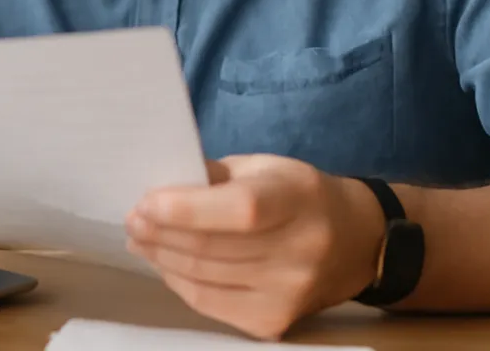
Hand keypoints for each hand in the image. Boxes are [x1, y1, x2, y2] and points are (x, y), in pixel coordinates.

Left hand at [125, 156, 386, 340]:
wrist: (356, 242)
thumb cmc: (299, 195)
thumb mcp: (265, 167)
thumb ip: (215, 176)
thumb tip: (160, 190)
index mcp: (297, 200)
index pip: (239, 211)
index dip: (185, 208)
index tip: (144, 201)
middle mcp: (298, 252)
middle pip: (212, 249)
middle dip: (160, 233)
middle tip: (132, 219)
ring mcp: (287, 293)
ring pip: (204, 278)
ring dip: (162, 257)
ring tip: (141, 239)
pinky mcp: (274, 322)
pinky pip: (210, 304)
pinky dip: (179, 282)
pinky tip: (166, 263)